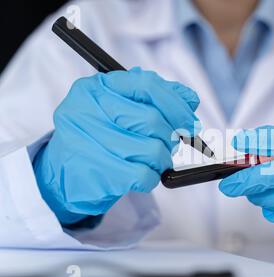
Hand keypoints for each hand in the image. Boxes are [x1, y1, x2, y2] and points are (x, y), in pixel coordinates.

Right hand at [34, 67, 199, 224]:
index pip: (147, 84)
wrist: (64, 175)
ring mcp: (88, 141)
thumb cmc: (99, 137)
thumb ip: (153, 98)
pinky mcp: (96, 171)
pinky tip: (143, 174)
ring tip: (154, 160)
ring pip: (152, 150)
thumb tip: (190, 99)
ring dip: (163, 159)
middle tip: (172, 143)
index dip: (176, 104)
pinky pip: (144, 175)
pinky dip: (152, 177)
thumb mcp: (119, 108)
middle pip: (151, 119)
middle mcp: (86, 110)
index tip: (189, 120)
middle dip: (171, 135)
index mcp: (94, 87)